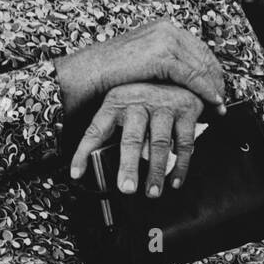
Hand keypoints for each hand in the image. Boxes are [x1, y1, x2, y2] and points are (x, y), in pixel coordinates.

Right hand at [54, 19, 226, 114]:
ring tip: (219, 107)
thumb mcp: (144, 60)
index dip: (212, 70)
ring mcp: (166, 40)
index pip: (199, 48)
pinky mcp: (162, 56)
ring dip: (214, 89)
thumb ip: (166, 62)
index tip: (219, 88)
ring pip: (202, 67)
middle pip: (205, 56)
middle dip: (216, 80)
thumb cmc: (112, 72)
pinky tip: (213, 103)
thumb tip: (188, 77)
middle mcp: (168, 29)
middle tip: (223, 101)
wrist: (88, 73)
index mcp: (165, 27)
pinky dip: (205, 91)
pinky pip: (193, 76)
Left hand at [69, 82, 204, 196]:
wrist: (182, 72)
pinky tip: (175, 181)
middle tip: (127, 189)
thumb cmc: (146, 96)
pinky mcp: (187, 110)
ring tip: (152, 192)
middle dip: (129, 166)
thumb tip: (100, 164)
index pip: (96, 129)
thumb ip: (115, 129)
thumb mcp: (124, 104)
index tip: (76, 174)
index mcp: (116, 101)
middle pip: (132, 138)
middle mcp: (139, 101)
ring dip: (156, 171)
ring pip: (158, 142)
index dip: (83, 152)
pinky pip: (184, 142)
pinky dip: (181, 165)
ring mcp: (164, 105)